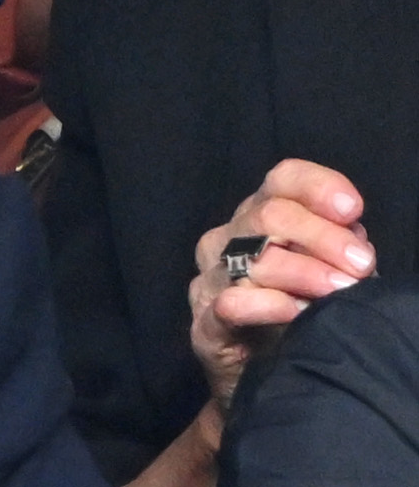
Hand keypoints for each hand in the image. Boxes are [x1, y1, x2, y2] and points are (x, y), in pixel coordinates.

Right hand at [189, 162, 375, 415]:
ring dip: (303, 271)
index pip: (281, 181)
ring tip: (340, 291)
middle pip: (269, 213)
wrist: (257, 384)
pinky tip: (294, 311)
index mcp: (257, 217)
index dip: (316, 186)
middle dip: (321, 235)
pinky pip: (229, 304)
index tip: (352, 208)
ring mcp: (210, 279)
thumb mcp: (322, 277)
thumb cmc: (294, 319)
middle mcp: (227, 238)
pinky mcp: (203, 324)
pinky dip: (265, 304)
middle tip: (361, 265)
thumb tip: (357, 239)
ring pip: (251, 257)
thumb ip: (337, 252)